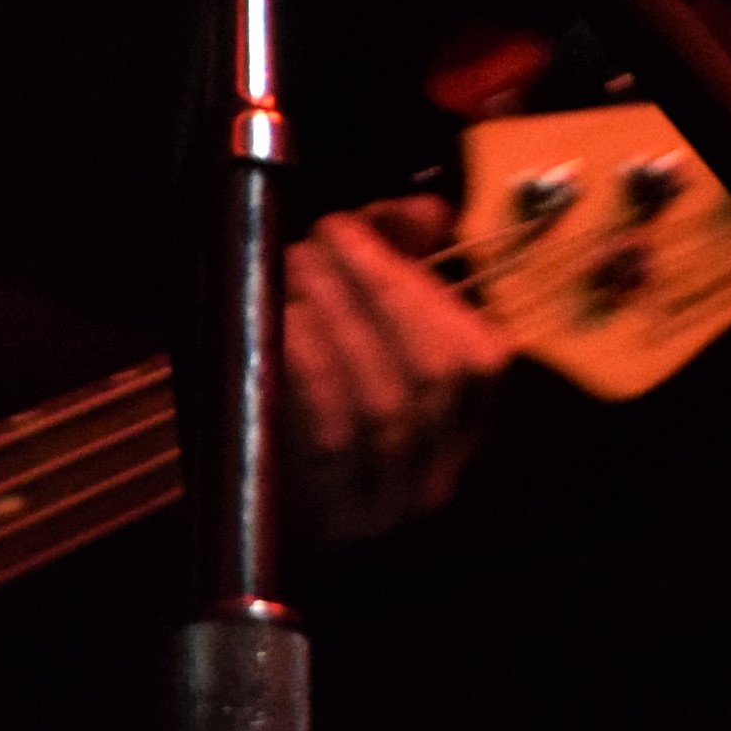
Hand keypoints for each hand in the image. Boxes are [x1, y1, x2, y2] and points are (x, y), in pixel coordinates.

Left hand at [281, 196, 514, 548]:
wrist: (253, 508)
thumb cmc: (307, 397)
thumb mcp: (357, 322)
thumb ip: (398, 260)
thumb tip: (427, 211)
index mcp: (466, 419)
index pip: (478, 353)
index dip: (414, 282)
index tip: (348, 228)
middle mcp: (444, 466)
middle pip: (439, 371)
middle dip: (376, 290)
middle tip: (311, 244)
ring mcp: (393, 500)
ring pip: (389, 402)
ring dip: (337, 320)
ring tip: (290, 275)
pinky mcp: (337, 520)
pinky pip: (333, 439)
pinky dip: (311, 371)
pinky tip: (281, 328)